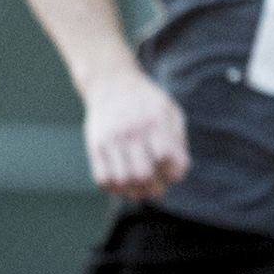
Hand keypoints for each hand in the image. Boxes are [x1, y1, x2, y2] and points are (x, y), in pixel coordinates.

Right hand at [80, 69, 190, 201]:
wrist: (110, 82)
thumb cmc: (147, 102)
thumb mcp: (170, 111)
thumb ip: (178, 141)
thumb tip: (177, 174)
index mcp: (154, 121)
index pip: (167, 159)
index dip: (174, 172)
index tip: (172, 169)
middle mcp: (131, 130)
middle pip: (144, 174)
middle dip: (155, 187)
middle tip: (156, 184)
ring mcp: (111, 138)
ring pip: (122, 180)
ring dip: (134, 190)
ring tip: (140, 185)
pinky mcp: (95, 146)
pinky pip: (102, 179)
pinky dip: (115, 187)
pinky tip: (123, 180)